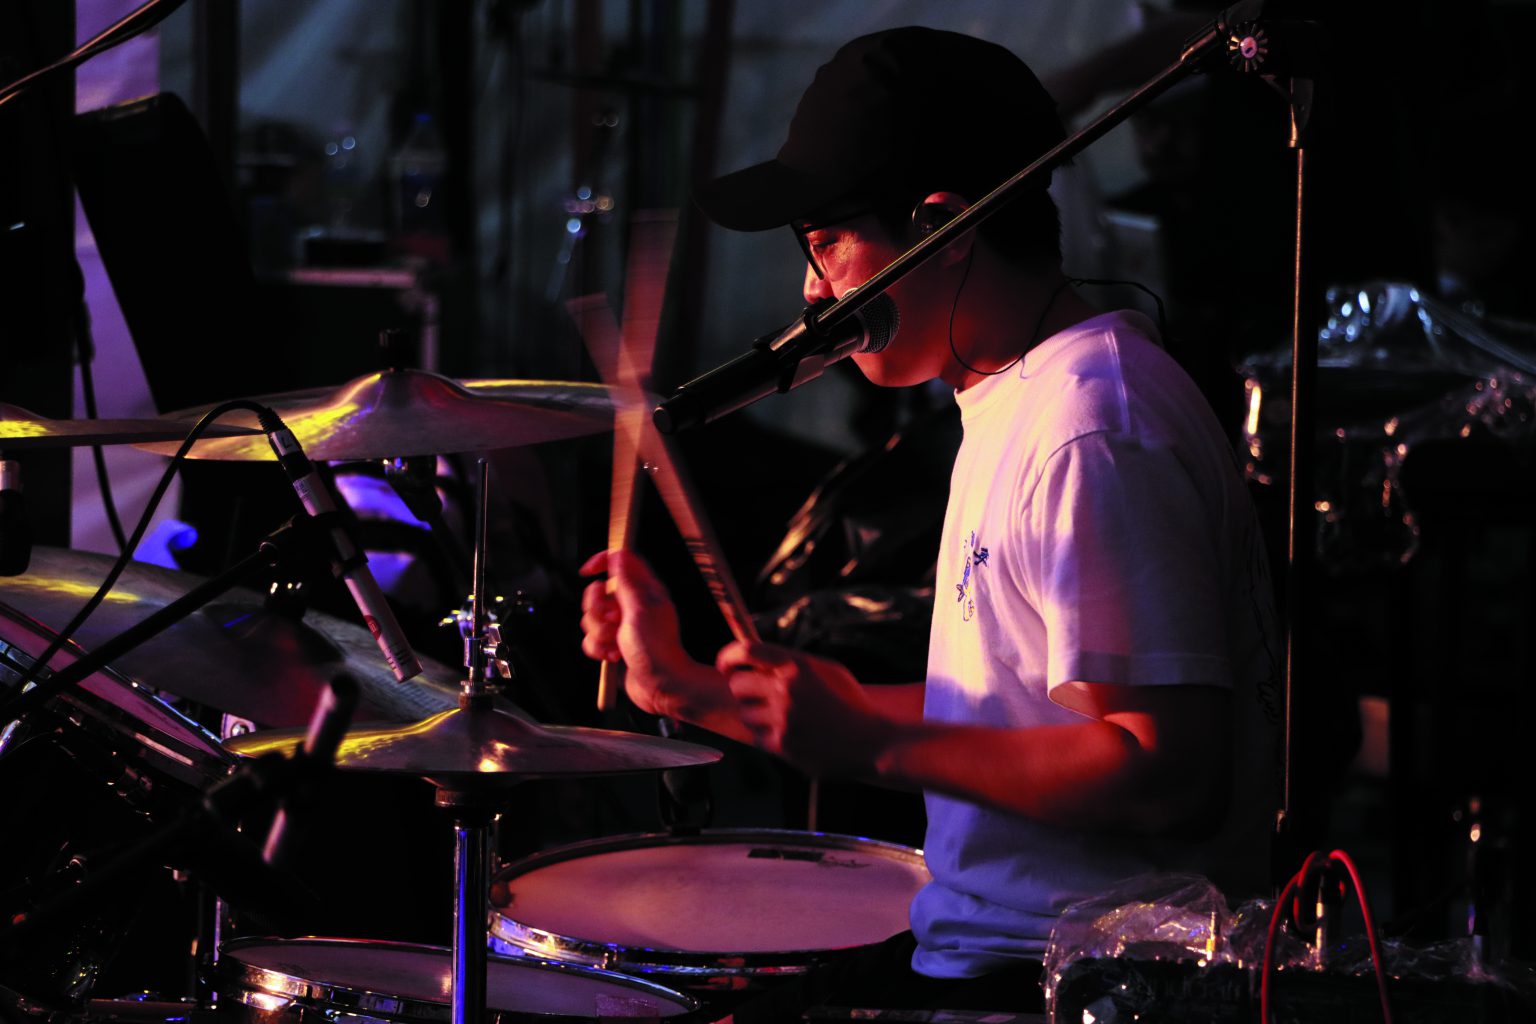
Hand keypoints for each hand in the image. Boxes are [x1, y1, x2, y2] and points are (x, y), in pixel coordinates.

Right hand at [578, 549, 728, 722]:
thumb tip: (618, 557)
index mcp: (643, 591)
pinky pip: (590, 641)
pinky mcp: (612, 645)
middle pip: (597, 592)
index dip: (602, 561)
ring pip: (590, 619)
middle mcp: (631, 606)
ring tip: (617, 643)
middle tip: (613, 620)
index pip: (621, 561)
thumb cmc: (657, 648)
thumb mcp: (641, 609)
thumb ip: (626, 583)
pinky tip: (614, 657)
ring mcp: (621, 627)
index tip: (587, 572)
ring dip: (599, 633)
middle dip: (597, 608)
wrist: (661, 686)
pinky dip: (599, 649)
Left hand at [715, 641, 893, 778]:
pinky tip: (792, 736)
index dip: (728, 656)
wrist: (872, 742)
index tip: (725, 664)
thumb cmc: (850, 704)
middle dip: (743, 690)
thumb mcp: (828, 670)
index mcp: (797, 666)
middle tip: (757, 696)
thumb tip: (758, 659)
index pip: (746, 651)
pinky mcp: (783, 746)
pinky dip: (769, 738)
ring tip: (782, 719)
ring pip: (745, 714)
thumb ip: (793, 663)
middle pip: (737, 685)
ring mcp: (783, 719)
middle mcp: (787, 690)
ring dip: (757, 716)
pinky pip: (758, 738)